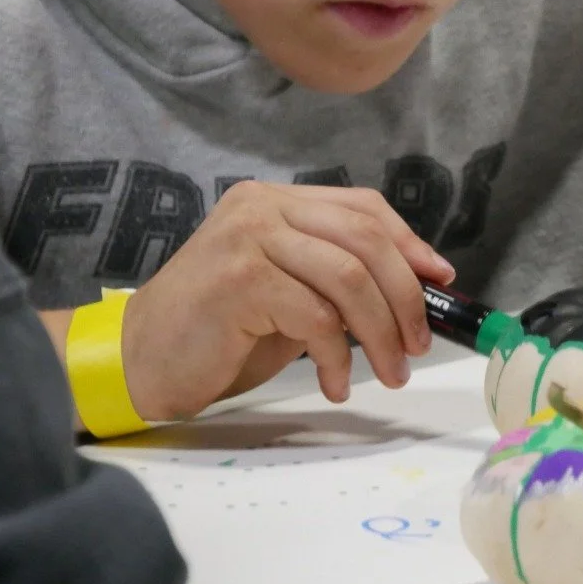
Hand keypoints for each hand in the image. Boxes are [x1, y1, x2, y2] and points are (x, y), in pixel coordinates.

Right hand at [119, 183, 454, 421]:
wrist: (141, 359)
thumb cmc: (221, 330)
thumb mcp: (289, 290)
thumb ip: (338, 276)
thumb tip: (417, 288)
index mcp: (278, 200)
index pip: (363, 207)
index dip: (410, 242)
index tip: (441, 279)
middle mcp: (263, 207)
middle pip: (364, 239)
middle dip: (405, 294)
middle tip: (417, 344)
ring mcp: (248, 238)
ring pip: (349, 277)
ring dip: (382, 332)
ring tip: (391, 370)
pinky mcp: (239, 281)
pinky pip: (316, 317)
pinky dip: (339, 357)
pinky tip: (336, 383)